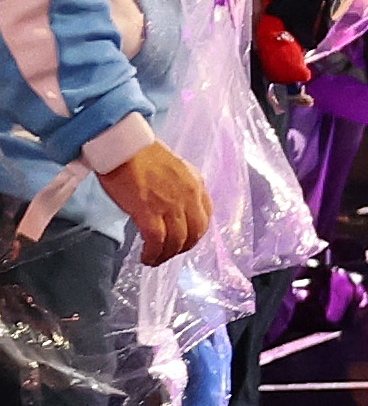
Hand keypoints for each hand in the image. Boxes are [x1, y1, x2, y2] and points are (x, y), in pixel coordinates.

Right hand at [105, 138, 209, 265]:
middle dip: (182, 248)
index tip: (183, 240)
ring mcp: (170, 206)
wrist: (124, 146)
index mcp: (196, 184)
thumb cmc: (142, 154)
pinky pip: (157, 242)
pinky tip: (146, 257)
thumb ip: (181, 188)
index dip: (195, 234)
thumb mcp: (174, 169)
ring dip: (166, 255)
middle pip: (195, 233)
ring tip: (154, 259)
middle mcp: (189, 196)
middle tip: (168, 253)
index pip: (206, 217)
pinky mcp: (149, 213)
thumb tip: (174, 204)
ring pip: (176, 241)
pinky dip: (153, 254)